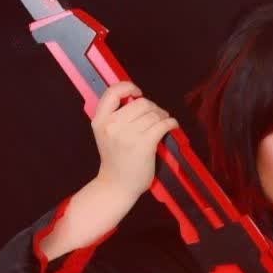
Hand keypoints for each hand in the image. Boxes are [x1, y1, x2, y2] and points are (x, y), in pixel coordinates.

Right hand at [91, 79, 177, 200]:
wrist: (116, 186)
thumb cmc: (115, 161)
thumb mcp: (105, 134)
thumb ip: (114, 116)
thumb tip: (136, 98)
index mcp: (100, 121)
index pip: (112, 92)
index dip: (128, 87)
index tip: (137, 92)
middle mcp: (112, 125)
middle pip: (141, 103)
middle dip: (153, 107)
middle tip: (156, 115)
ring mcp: (128, 135)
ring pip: (154, 114)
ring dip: (162, 116)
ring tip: (163, 123)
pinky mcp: (144, 144)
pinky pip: (163, 124)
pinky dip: (171, 123)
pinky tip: (172, 126)